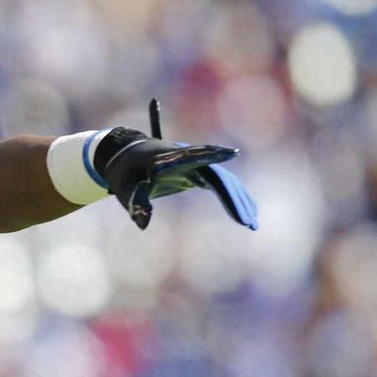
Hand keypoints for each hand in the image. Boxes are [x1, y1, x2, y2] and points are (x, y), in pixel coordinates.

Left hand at [94, 100, 257, 230]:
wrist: (125, 157)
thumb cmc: (123, 173)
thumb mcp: (124, 188)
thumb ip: (135, 202)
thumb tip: (143, 224)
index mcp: (168, 158)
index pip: (193, 155)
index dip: (212, 154)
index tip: (232, 152)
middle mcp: (187, 158)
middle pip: (216, 175)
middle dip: (233, 198)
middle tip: (247, 222)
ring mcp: (194, 164)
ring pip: (222, 181)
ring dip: (238, 201)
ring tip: (252, 224)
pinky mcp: (197, 173)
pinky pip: (220, 185)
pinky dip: (233, 198)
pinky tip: (247, 214)